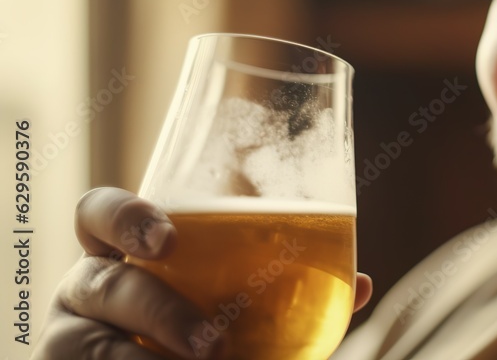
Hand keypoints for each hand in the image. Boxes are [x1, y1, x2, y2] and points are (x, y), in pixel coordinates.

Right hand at [32, 187, 372, 358]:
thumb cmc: (208, 330)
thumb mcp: (245, 308)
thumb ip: (295, 294)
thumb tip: (364, 283)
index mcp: (130, 249)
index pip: (100, 212)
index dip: (124, 216)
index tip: (168, 239)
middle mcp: (91, 284)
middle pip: (104, 282)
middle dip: (159, 312)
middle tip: (214, 343)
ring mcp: (71, 335)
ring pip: (95, 346)